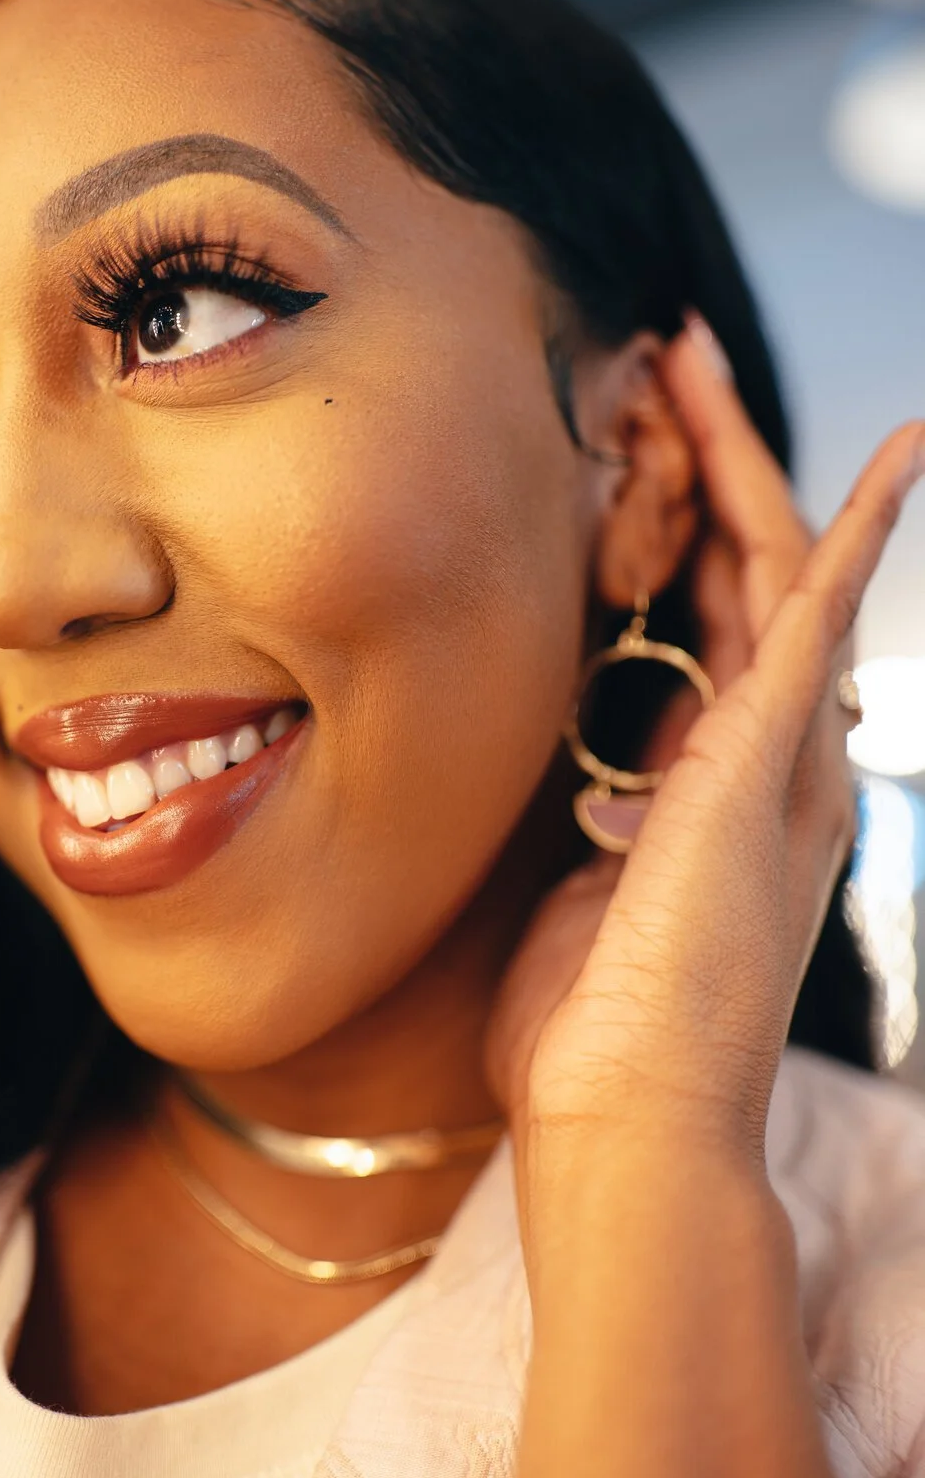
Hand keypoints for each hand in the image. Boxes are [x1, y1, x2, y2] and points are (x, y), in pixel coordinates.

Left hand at [484, 317, 924, 1159]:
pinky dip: (858, 529)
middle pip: (743, 571)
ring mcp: (782, 758)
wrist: (629, 1123)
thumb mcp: (585, 895)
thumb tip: (595, 796)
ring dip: (739, 456)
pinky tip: (903, 454)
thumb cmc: (591, 1034)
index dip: (677, 527)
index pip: (708, 625)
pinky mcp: (769, 761)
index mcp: (720, 789)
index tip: (633, 450)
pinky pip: (822, 614)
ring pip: (771, 566)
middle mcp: (771, 762)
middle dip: (705, 459)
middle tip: (663, 357)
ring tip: (692, 354)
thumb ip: (606, 827)